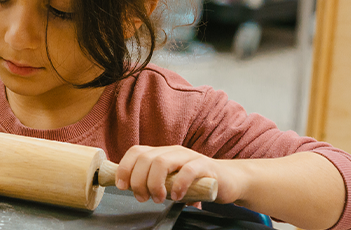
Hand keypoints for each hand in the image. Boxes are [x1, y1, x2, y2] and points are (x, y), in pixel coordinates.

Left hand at [116, 145, 244, 204]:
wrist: (228, 180)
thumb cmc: (195, 182)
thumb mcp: (169, 181)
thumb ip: (153, 181)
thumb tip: (129, 188)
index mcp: (162, 153)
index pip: (136, 152)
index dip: (125, 167)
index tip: (122, 186)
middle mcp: (173, 151)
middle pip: (146, 158)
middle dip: (139, 180)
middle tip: (142, 197)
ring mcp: (189, 156)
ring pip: (162, 162)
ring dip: (155, 183)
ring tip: (158, 198)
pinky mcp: (205, 165)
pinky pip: (188, 170)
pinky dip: (179, 184)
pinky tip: (177, 196)